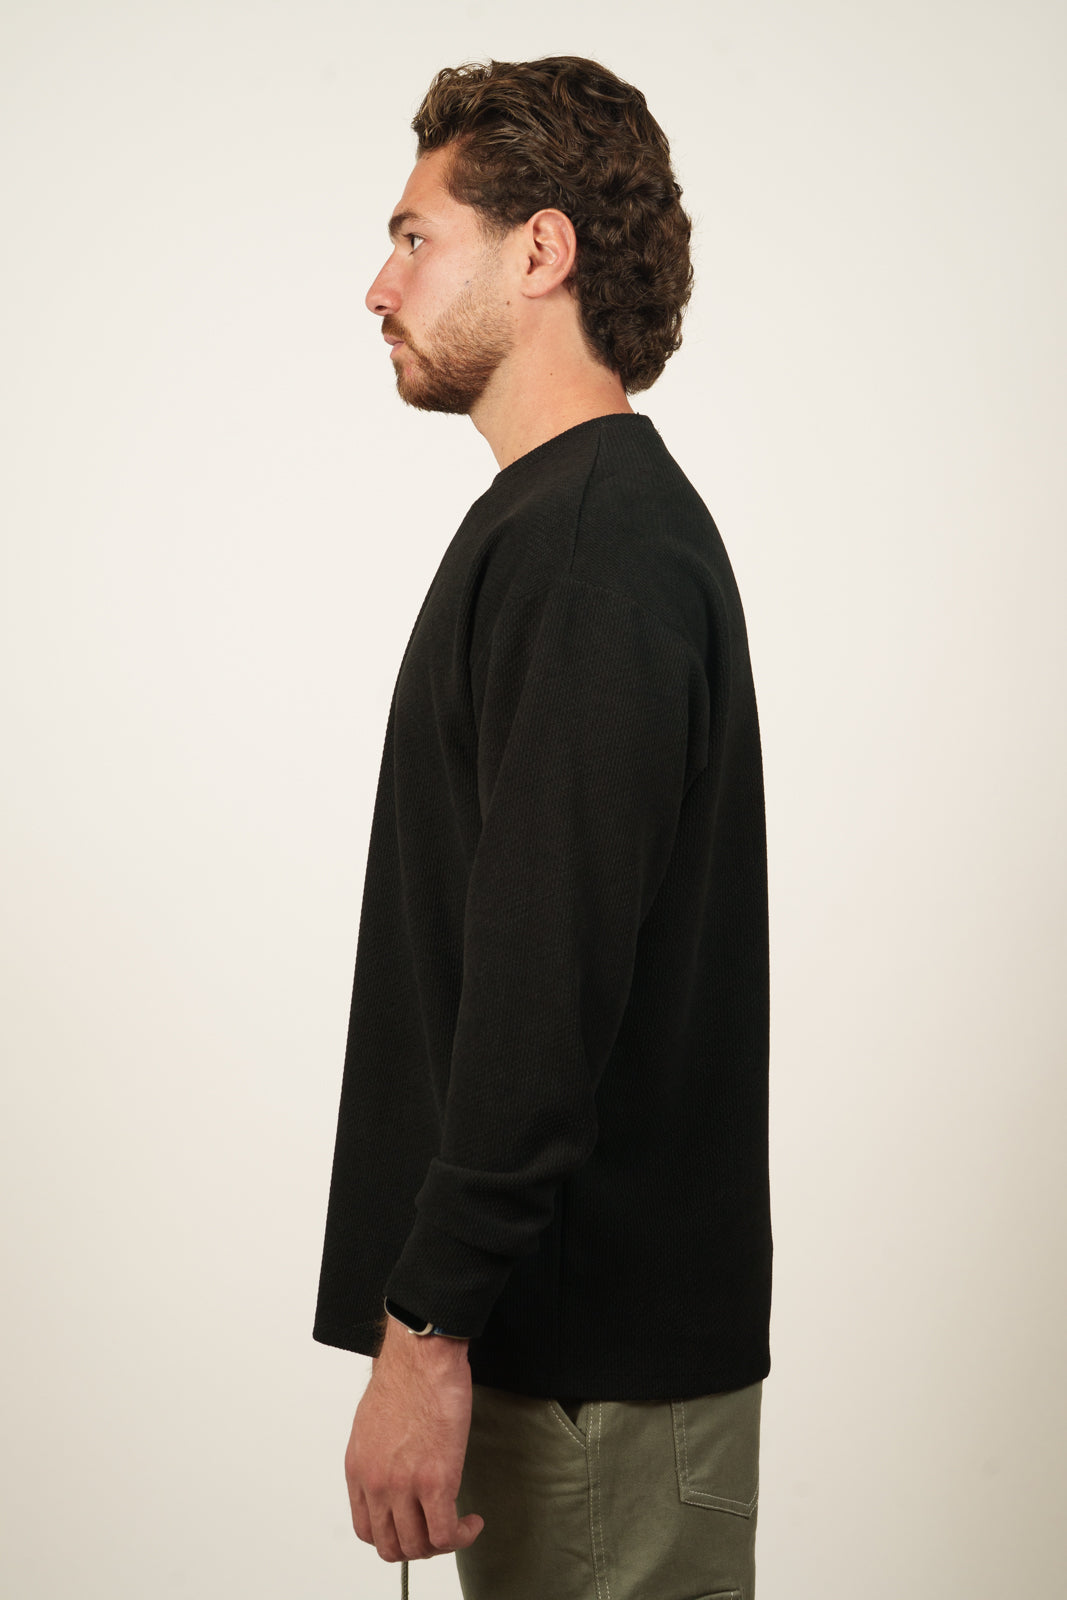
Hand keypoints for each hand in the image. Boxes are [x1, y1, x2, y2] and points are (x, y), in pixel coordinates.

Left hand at [344, 1315, 484, 1562]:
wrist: (421, 1357)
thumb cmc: (404, 1376)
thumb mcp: (372, 1424)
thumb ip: (378, 1456)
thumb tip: (395, 1472)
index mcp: (358, 1469)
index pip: (367, 1528)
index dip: (393, 1536)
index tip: (413, 1526)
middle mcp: (376, 1484)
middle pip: (392, 1546)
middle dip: (418, 1547)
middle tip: (439, 1531)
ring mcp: (404, 1486)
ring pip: (419, 1546)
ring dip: (442, 1545)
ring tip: (459, 1528)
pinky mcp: (436, 1481)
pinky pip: (446, 1533)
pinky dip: (462, 1537)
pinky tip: (473, 1522)